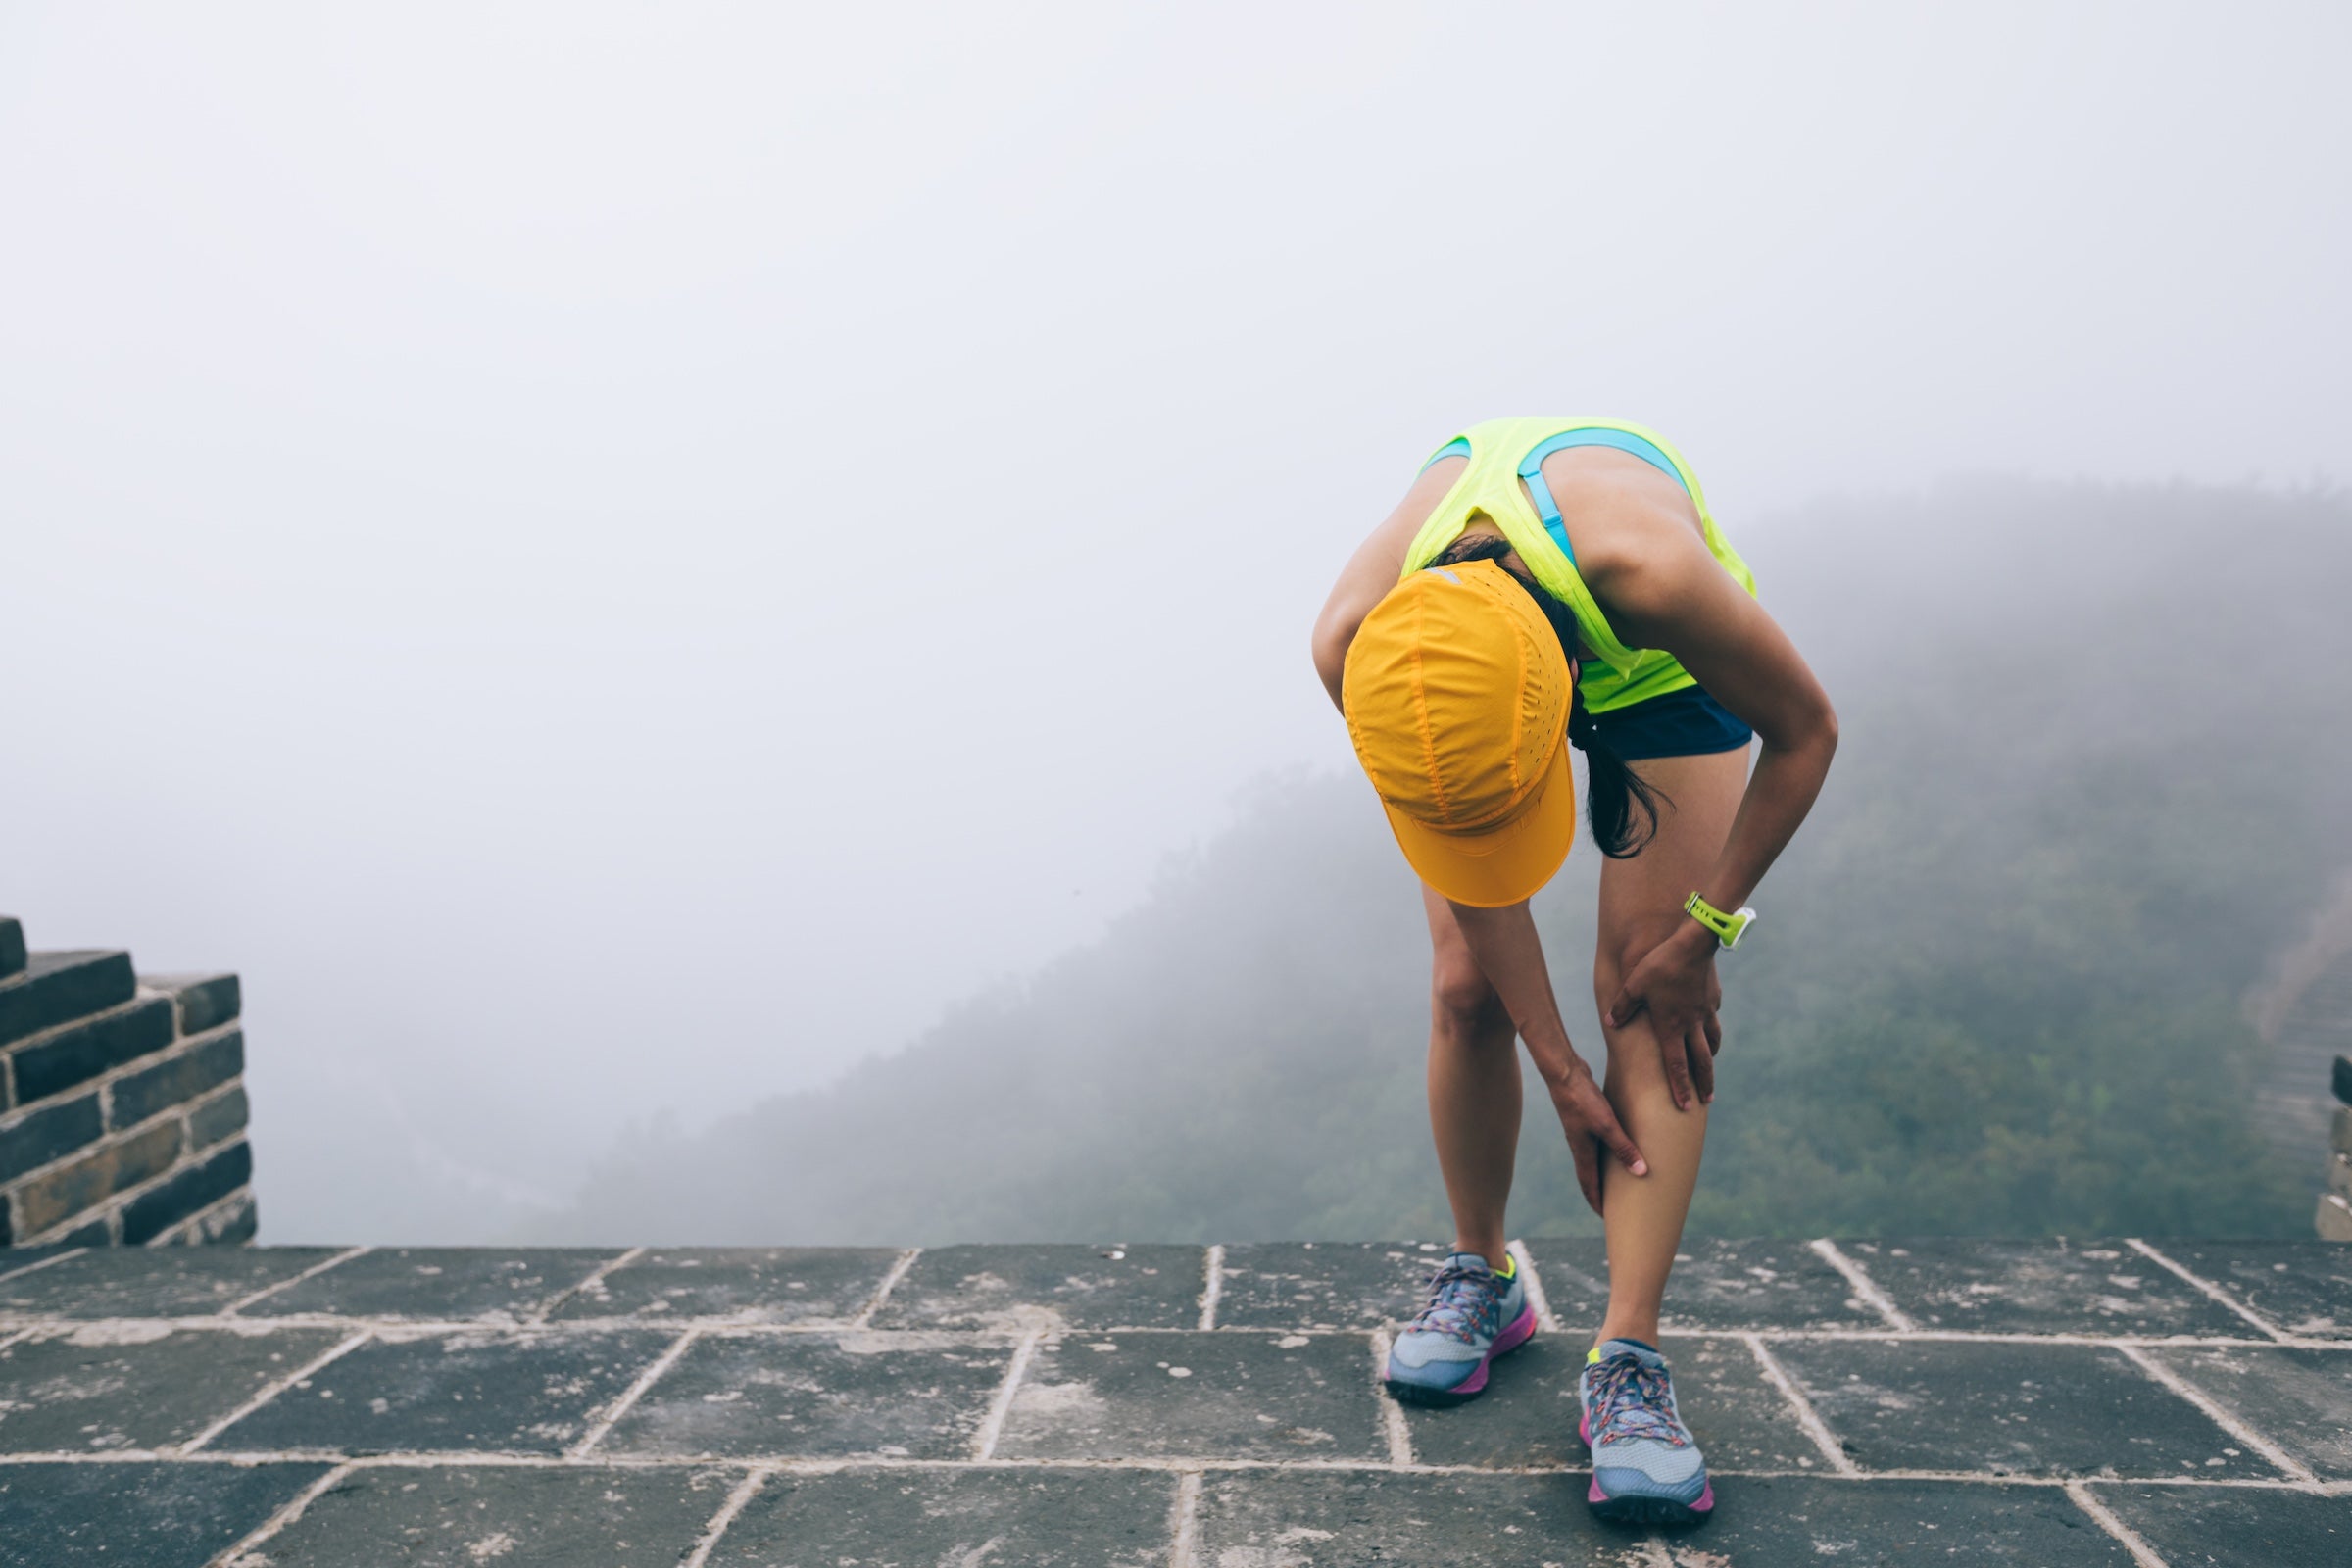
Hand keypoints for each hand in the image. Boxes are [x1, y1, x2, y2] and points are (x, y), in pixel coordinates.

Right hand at [1541, 1059, 1648, 1215]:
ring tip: (1620, 1180)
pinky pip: (1599, 1142)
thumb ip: (1624, 1148)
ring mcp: (1582, 1132)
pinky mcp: (1587, 1118)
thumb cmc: (1583, 1100)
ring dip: (1605, 1172)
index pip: (1589, 1186)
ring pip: (1594, 1159)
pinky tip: (1619, 1145)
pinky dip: (1609, 1151)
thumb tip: (1642, 1173)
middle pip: (1590, 1176)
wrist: (1563, 1073)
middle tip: (1614, 1206)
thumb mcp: (1606, 1125)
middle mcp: (1580, 1146)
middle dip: (1601, 1192)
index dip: (1598, 1203)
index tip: (1607, 1218)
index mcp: (1582, 1152)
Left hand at [1603, 921, 1723, 1110]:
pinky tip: (1709, 1027)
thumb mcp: (1633, 985)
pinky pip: (1713, 1018)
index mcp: (1670, 1026)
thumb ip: (1622, 1006)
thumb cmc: (1659, 964)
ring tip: (1709, 1068)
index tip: (1686, 1107)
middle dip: (1703, 1084)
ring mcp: (1705, 1012)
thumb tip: (1609, 1022)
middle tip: (1707, 1101)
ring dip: (1710, 1059)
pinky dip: (1712, 1029)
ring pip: (1711, 1042)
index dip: (1680, 1088)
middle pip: (1700, 1062)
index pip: (1675, 1065)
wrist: (1693, 943)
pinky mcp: (1713, 998)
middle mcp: (1691, 1024)